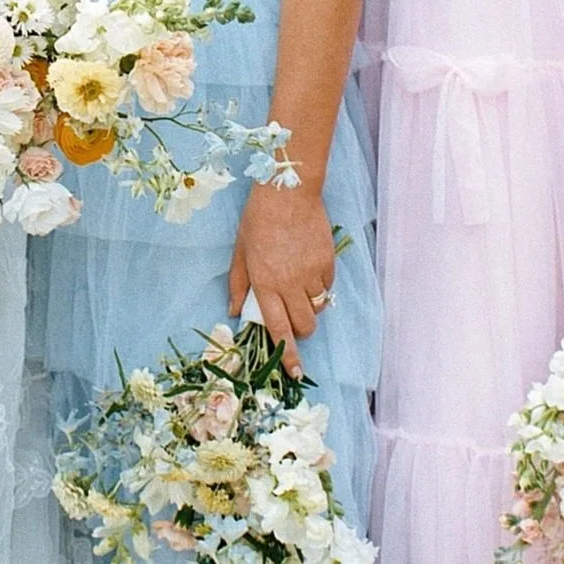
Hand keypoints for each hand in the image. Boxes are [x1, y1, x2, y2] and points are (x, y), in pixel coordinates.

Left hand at [229, 178, 334, 366]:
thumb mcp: (240, 252)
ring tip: (298, 288)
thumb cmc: (258, 219)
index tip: (295, 373)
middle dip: (301, 331)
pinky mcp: (328, 262)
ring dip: (309, 307)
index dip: (287, 354)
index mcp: (265, 284)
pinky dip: (319, 285)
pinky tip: (308, 267)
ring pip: (318, 308)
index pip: (278, 329)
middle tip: (292, 319)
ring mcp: (311, 273)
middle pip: (305, 325)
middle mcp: (290, 284)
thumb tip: (236, 312)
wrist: (288, 191)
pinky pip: (327, 286)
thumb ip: (239, 284)